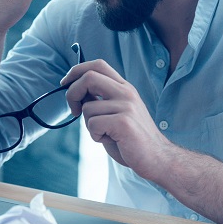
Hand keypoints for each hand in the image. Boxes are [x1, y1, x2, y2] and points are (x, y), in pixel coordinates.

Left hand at [61, 60, 171, 179]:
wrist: (157, 158)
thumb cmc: (131, 139)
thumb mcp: (116, 113)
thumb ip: (100, 101)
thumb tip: (75, 91)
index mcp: (124, 88)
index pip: (98, 65)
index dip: (77, 71)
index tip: (65, 83)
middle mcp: (126, 92)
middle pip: (89, 77)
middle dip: (72, 93)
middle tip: (73, 110)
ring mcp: (126, 106)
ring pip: (88, 108)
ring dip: (89, 125)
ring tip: (105, 134)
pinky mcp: (124, 122)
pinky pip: (93, 124)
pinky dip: (95, 135)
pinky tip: (110, 140)